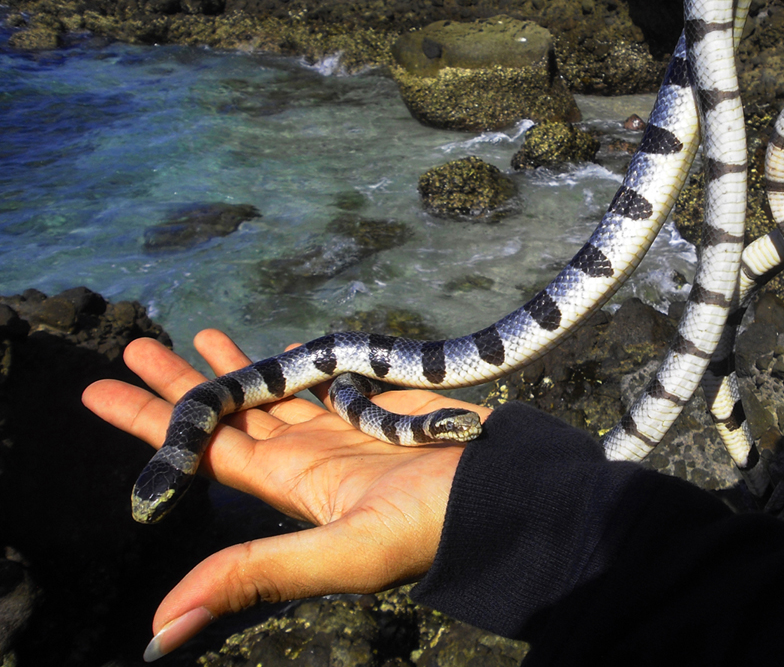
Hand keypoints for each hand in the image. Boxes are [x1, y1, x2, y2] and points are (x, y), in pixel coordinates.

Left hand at [82, 329, 491, 660]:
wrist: (505, 493)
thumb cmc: (432, 525)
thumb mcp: (340, 556)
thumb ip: (255, 574)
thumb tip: (160, 632)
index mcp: (288, 486)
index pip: (203, 450)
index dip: (150, 423)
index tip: (99, 388)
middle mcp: (306, 456)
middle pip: (229, 414)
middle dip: (181, 383)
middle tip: (134, 343)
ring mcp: (342, 427)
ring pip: (273, 390)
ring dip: (232, 364)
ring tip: (195, 331)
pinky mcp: (377, 402)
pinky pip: (325, 377)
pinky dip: (297, 361)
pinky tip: (276, 346)